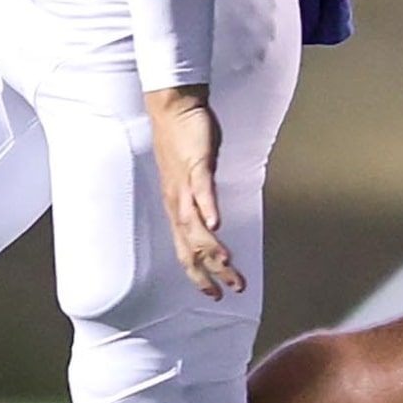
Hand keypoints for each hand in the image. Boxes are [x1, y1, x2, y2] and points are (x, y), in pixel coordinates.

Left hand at [146, 85, 244, 297]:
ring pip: (196, 225)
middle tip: (229, 290)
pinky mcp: (196, 164)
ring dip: (211, 248)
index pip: (184, 251)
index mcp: (176, 208)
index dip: (197, 274)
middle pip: (191, 247)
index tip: (213, 294)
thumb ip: (198, 201)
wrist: (172, 109)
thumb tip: (209, 221)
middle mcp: (177, 202)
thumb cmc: (183, 142)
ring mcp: (185, 184)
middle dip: (209, 272)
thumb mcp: (190, 179)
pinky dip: (208, 208)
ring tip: (227, 265)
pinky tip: (218, 224)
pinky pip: (201, 190)